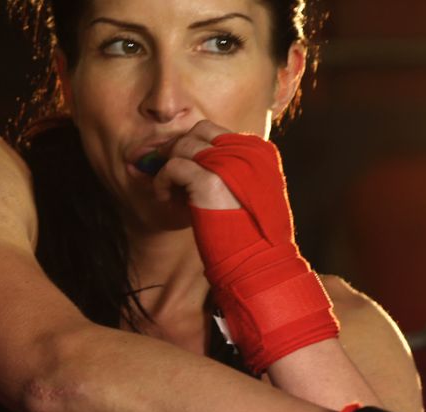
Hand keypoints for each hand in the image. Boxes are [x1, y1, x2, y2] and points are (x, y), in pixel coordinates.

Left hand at [155, 121, 336, 373]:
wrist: (261, 265)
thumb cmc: (255, 238)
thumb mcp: (252, 194)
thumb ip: (233, 172)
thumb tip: (197, 163)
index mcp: (262, 152)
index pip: (217, 133)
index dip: (195, 148)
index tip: (184, 171)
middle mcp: (248, 151)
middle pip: (199, 132)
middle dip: (178, 150)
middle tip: (168, 175)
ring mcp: (229, 163)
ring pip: (183, 145)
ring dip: (169, 167)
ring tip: (169, 193)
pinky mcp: (209, 180)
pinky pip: (172, 167)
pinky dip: (162, 182)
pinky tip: (166, 200)